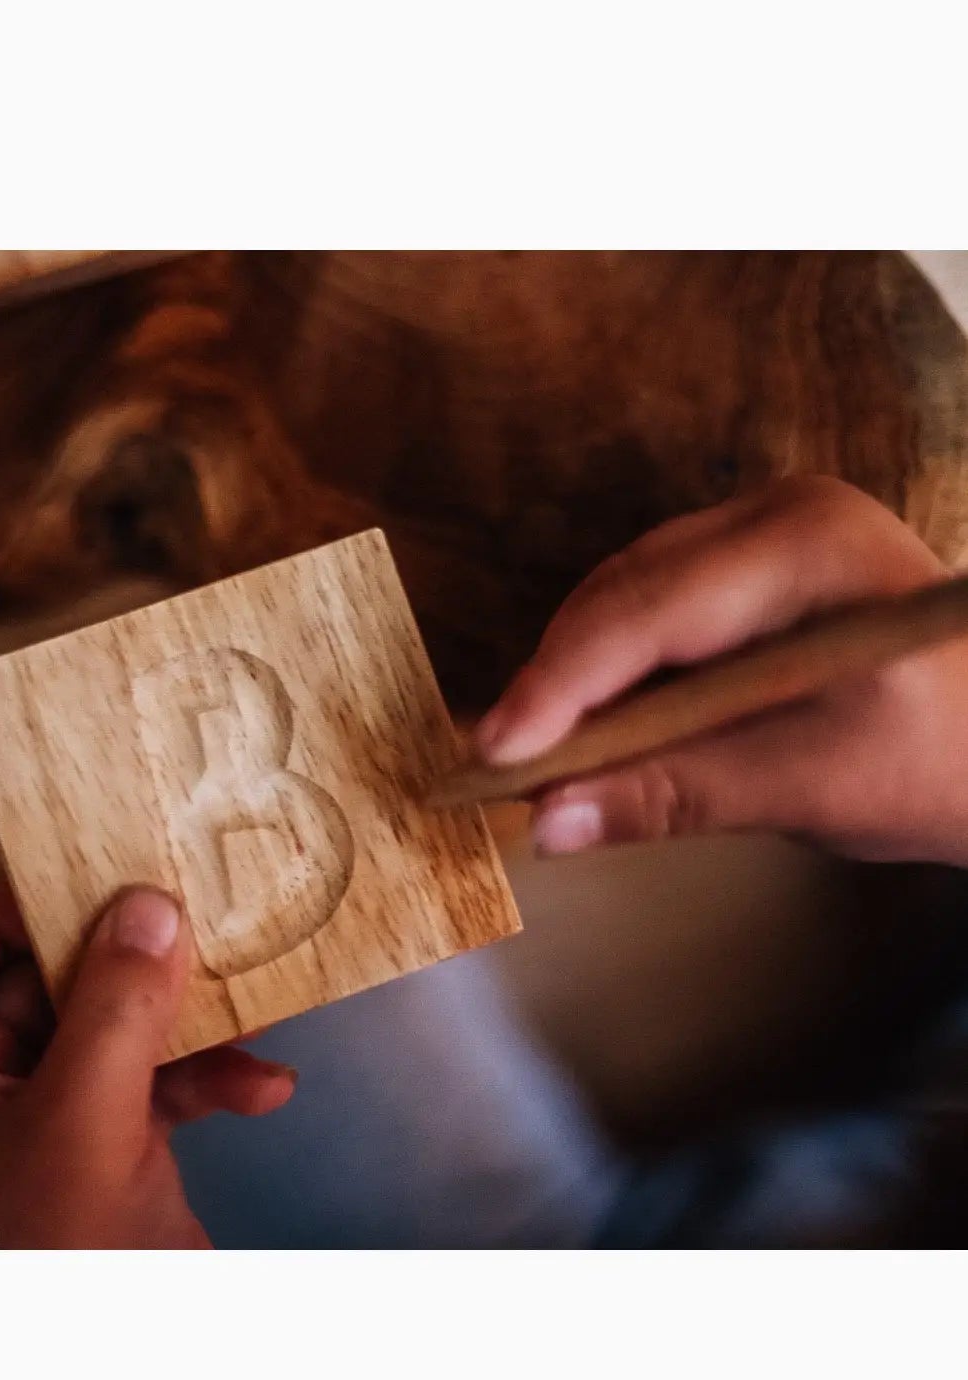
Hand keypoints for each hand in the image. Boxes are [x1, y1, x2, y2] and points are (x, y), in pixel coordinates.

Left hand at [0, 882, 295, 1246]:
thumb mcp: (83, 1125)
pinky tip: (263, 1088)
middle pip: (36, 974)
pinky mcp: (99, 1150)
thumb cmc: (58, 1270)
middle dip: (120, 956)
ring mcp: (40, 1120)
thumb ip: (113, 1008)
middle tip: (186, 923)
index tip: (85, 889)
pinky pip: (147, 1084)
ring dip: (180, 1016)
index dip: (2, 906)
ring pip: (103, 1024)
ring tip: (246, 1002)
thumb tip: (144, 906)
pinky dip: (204, 1077)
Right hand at [476, 476, 967, 864]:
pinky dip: (613, 672)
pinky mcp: (747, 565)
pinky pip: (649, 610)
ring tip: (539, 756)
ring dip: (577, 680)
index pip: (648, 611)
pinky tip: (593, 726)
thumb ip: (676, 795)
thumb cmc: (946, 762)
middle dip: (557, 684)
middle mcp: (775, 514)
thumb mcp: (813, 786)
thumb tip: (548, 824)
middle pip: (622, 596)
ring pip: (623, 601)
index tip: (496, 753)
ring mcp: (759, 532)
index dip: (560, 685)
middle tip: (502, 767)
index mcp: (807, 546)